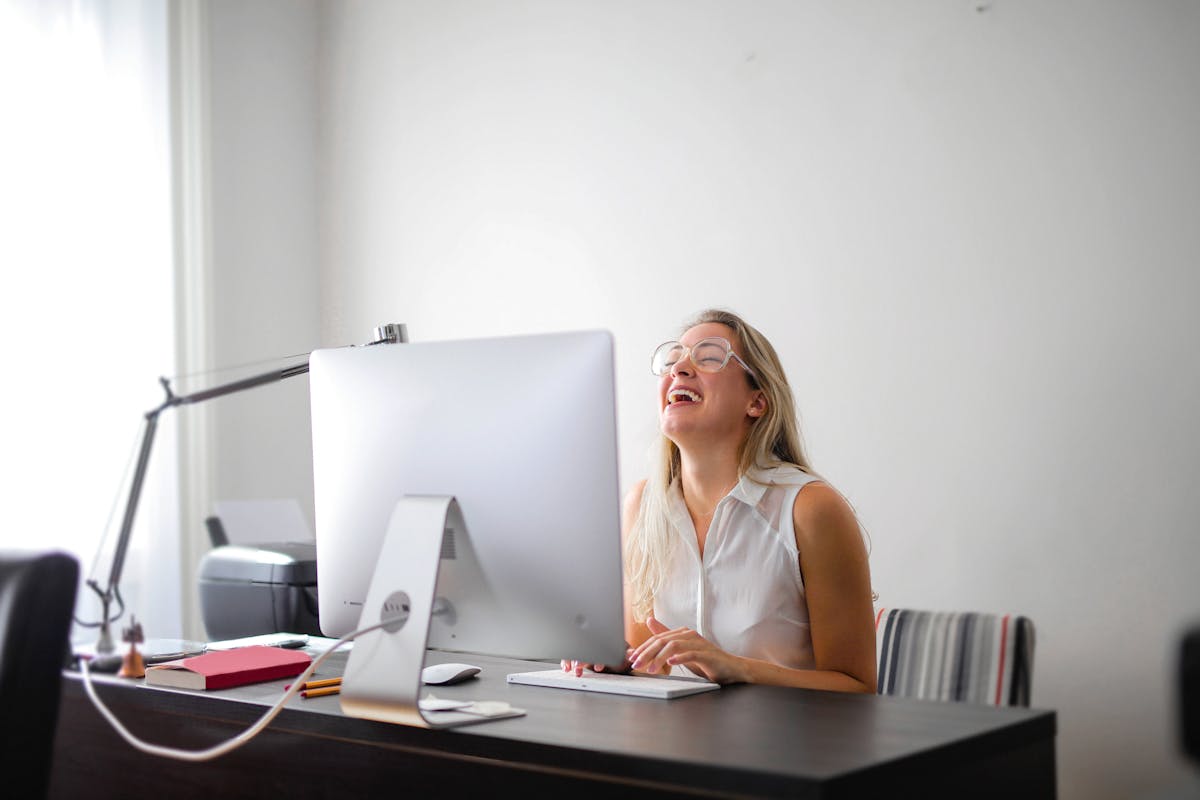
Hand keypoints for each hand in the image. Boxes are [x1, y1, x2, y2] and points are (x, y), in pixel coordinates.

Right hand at [560, 648, 632, 677]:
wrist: (613, 650)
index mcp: (603, 641)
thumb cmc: (618, 651)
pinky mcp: (577, 652)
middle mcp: (592, 644)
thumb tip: (632, 653)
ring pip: (575, 652)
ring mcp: (584, 647)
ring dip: (572, 660)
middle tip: (579, 667)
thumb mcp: (624, 653)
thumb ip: (628, 654)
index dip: (599, 659)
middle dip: (581, 659)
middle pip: (585, 649)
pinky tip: (566, 668)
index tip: (598, 667)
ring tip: (572, 669)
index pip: (600, 648)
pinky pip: (569, 655)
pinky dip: (566, 661)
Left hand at [628, 616, 747, 683]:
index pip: (657, 638)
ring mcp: (699, 643)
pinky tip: (670, 663)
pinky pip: (691, 654)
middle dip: (647, 653)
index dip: (643, 648)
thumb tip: (649, 621)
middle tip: (636, 664)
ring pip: (673, 646)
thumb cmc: (706, 661)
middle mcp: (689, 635)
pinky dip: (679, 658)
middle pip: (663, 640)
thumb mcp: (682, 651)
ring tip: (651, 669)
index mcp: (682, 633)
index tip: (631, 658)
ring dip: (659, 658)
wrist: (731, 669)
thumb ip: (667, 638)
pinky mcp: (707, 654)